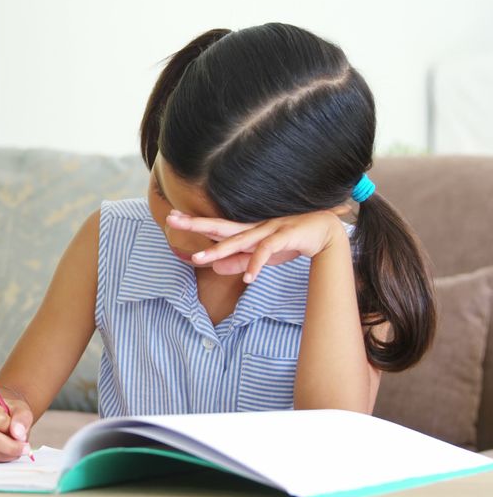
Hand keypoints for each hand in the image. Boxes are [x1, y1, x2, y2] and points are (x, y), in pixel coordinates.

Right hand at [0, 390, 33, 462]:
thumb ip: (22, 418)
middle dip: (10, 446)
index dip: (11, 429)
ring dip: (5, 455)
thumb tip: (17, 433)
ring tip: (16, 450)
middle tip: (24, 449)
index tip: (21, 434)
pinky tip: (4, 453)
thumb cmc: (8, 413)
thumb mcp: (20, 409)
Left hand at [165, 208, 348, 282]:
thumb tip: (214, 268)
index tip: (171, 218)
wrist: (326, 232)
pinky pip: (266, 251)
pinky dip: (256, 265)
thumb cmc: (291, 242)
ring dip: (218, 251)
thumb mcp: (261, 255)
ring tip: (199, 260)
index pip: (215, 226)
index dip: (194, 222)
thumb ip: (239, 261)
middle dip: (195, 223)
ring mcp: (268, 229)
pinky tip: (248, 279)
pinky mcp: (284, 236)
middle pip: (219, 226)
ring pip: (238, 240)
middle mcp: (253, 227)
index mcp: (246, 230)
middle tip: (172, 220)